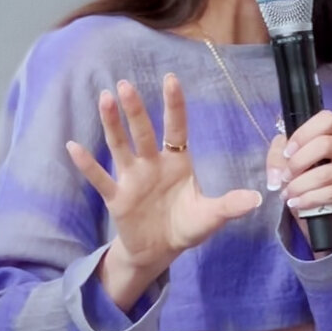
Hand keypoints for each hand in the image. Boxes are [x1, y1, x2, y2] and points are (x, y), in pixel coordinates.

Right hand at [66, 76, 262, 277]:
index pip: (176, 128)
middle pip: (142, 131)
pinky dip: (87, 164)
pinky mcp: (116, 197)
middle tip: (125, 85)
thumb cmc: (185, 226)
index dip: (173, 105)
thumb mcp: (210, 217)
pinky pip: (100, 178)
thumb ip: (229, 206)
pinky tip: (72, 145)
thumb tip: (258, 199)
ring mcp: (131, 178)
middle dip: (135, 109)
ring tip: (104, 99)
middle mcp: (152, 163)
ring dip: (111, 124)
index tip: (170, 78)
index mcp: (177, 161)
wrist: (159, 251)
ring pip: (119, 146)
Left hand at [266, 110, 331, 237]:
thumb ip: (278, 157)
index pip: (327, 119)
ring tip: (288, 195)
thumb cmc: (308, 178)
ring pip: (326, 173)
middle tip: (285, 177)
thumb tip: (275, 176)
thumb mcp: (289, 161)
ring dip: (300, 186)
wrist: (324, 212)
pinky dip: (310, 199)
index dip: (303, 134)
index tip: (287, 153)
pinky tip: (299, 204)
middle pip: (325, 144)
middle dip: (298, 163)